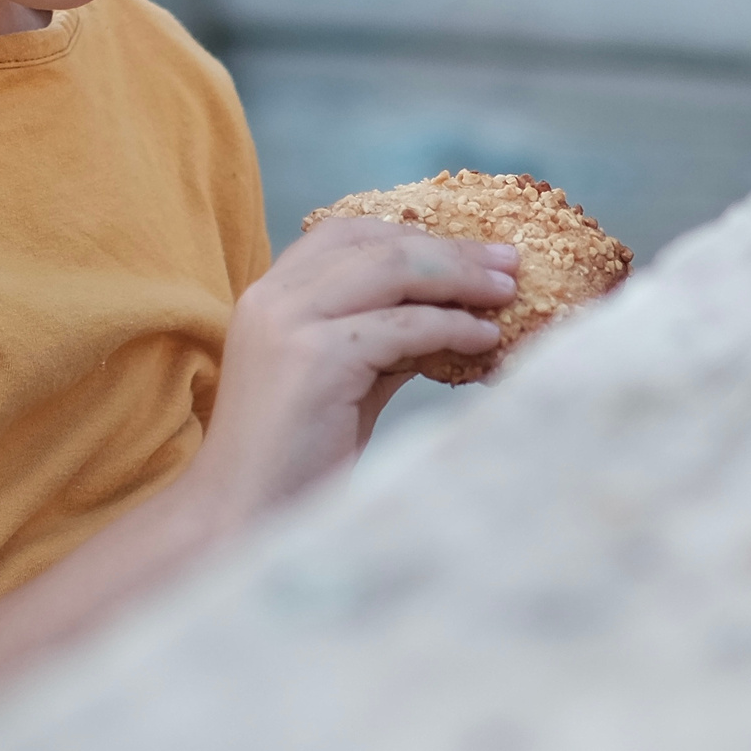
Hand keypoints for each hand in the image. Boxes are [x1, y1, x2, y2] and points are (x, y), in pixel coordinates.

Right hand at [186, 218, 517, 518]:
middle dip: (453, 251)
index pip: (349, 234)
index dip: (415, 235)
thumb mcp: (343, 378)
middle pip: (380, 245)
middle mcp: (274, 297)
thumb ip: (383, 338)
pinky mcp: (315, 358)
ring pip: (394, 271)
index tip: (472, 251)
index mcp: (271, 294)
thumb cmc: (296, 457)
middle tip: (509, 262)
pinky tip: (484, 340)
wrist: (241, 517)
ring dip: (461, 279)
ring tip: (506, 294)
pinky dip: (452, 327)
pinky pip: (403, 327)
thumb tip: (457, 311)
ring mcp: (291, 323)